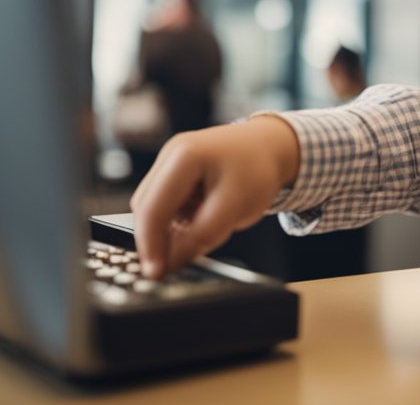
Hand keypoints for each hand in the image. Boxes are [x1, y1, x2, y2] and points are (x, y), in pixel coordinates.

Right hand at [129, 116, 299, 278]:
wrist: (272, 146)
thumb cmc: (258, 169)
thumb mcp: (235, 207)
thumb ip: (202, 236)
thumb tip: (171, 262)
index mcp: (183, 156)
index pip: (153, 209)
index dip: (151, 246)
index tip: (155, 274)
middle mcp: (170, 155)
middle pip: (147, 209)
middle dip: (158, 239)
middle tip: (173, 266)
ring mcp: (170, 162)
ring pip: (156, 209)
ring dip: (172, 229)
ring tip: (207, 227)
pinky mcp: (175, 173)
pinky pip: (167, 205)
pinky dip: (180, 220)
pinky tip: (203, 219)